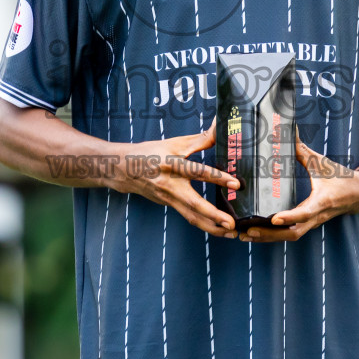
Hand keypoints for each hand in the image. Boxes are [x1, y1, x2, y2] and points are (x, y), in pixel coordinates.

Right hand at [107, 118, 240, 238]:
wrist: (123, 169)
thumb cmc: (152, 152)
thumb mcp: (175, 143)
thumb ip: (201, 139)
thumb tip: (221, 125)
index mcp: (172, 164)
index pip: (197, 171)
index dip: (217, 177)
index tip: (235, 183)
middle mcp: (170, 184)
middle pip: (193, 203)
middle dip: (214, 215)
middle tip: (232, 223)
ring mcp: (168, 198)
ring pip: (191, 217)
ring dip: (212, 227)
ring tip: (231, 232)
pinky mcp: (168, 205)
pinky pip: (189, 217)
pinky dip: (205, 224)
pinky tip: (219, 229)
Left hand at [238, 138, 358, 242]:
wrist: (358, 193)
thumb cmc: (340, 177)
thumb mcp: (321, 162)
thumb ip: (302, 150)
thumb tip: (288, 130)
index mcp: (321, 201)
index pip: (304, 213)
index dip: (289, 217)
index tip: (274, 218)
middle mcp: (316, 216)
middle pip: (292, 232)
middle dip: (269, 234)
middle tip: (248, 230)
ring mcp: (312, 223)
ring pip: (290, 236)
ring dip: (268, 237)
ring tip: (245, 234)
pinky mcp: (308, 224)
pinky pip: (290, 233)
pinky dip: (273, 235)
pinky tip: (256, 232)